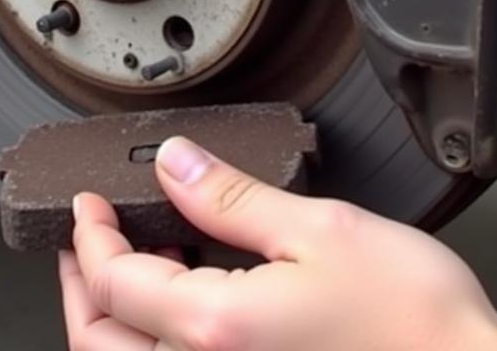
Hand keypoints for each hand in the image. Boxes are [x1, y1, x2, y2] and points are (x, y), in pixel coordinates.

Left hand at [59, 137, 496, 350]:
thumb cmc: (412, 317)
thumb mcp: (316, 228)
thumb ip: (231, 198)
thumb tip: (173, 164)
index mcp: (218, 332)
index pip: (114, 285)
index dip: (89, 237)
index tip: (86, 204)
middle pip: (103, 346)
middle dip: (84, 288)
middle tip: (85, 240)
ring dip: (116, 317)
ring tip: (134, 259)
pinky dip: (159, 338)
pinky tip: (189, 294)